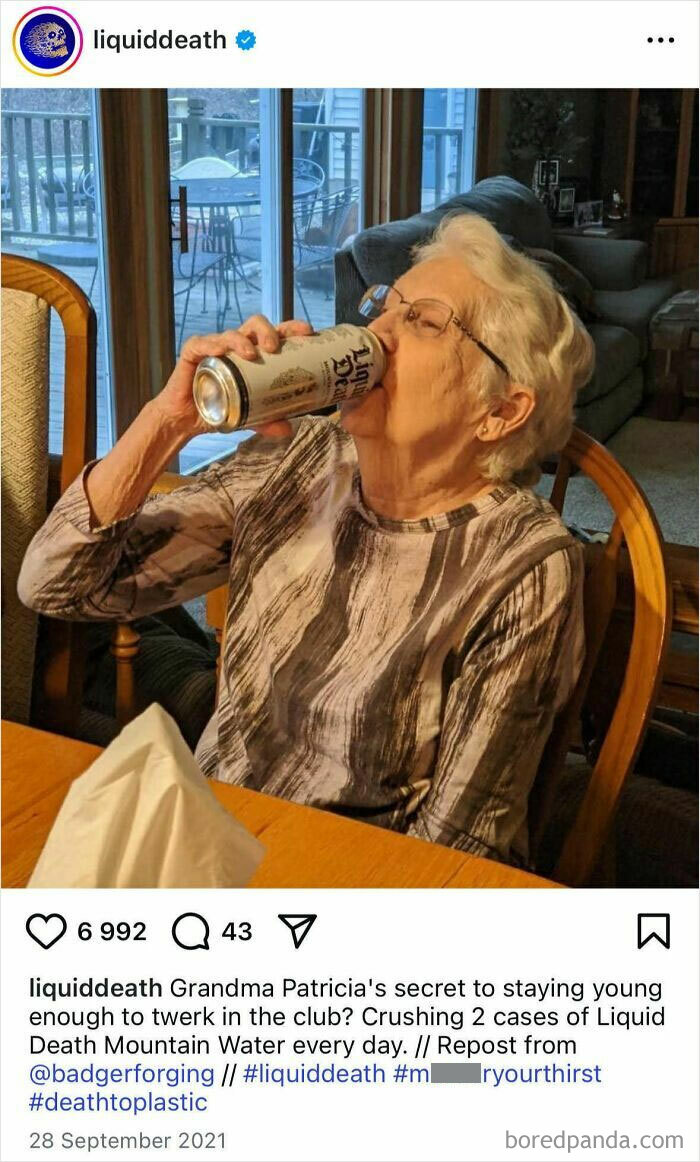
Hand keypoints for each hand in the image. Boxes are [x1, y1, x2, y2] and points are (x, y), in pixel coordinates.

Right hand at [153, 316, 313, 437]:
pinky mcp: (193, 352)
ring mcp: (213, 346)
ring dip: (243, 340)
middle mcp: (234, 346)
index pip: (274, 334)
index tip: (307, 331)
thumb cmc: (218, 408)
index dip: (290, 328)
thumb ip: (266, 421)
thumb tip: (288, 429)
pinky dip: (212, 344)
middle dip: (268, 331)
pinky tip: (221, 350)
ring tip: (252, 353)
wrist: (185, 420)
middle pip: (254, 325)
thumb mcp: (247, 416)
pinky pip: (202, 343)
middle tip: (275, 347)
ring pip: (231, 333)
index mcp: (252, 354)